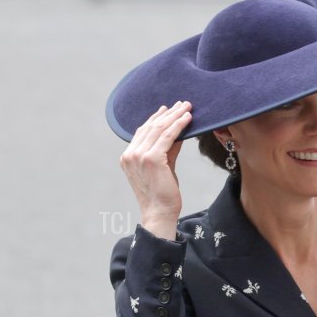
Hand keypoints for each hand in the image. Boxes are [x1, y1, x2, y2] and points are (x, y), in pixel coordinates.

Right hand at [119, 101, 191, 238]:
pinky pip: (167, 137)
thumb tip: (178, 134)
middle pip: (151, 127)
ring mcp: (139, 155)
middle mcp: (131, 154)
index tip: (167, 109)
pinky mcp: (152, 158)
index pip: (142, 131)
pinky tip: (187, 118)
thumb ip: (167, 151)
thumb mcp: (163, 168)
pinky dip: (178, 126)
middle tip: (181, 103)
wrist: (160, 213)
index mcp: (128, 156)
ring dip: (174, 116)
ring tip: (186, 107)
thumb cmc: (163, 195)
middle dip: (168, 114)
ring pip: (159, 129)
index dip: (156, 118)